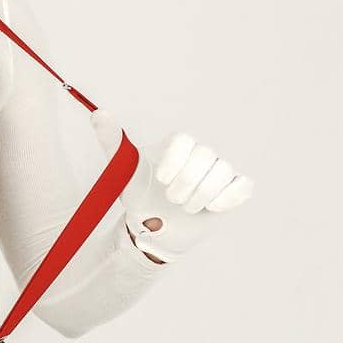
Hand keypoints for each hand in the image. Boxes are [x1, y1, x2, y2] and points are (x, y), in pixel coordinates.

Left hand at [90, 110, 253, 262]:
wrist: (155, 229)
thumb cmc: (140, 195)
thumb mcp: (123, 170)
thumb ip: (112, 141)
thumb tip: (98, 113)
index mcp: (176, 146)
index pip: (184, 140)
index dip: (175, 160)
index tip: (161, 180)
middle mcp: (200, 155)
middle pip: (206, 156)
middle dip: (187, 182)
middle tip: (172, 200)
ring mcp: (218, 172)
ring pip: (223, 171)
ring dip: (203, 195)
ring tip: (187, 208)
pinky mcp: (232, 191)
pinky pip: (244, 185)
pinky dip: (229, 197)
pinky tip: (213, 208)